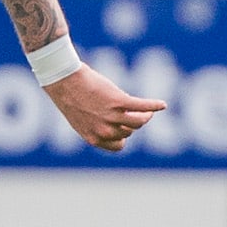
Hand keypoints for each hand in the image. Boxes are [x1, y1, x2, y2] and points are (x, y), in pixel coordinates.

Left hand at [46, 63, 166, 153]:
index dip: (123, 135)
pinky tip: (162, 105)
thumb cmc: (71, 97)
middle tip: (129, 111)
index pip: (119, 145)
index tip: (123, 127)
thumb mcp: (82, 119)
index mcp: (95, 139)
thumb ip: (97, 127)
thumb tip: (117, 128)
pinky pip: (143, 107)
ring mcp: (113, 116)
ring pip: (139, 121)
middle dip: (131, 122)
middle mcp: (105, 131)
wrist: (64, 80)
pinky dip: (154, 106)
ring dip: (145, 115)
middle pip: (130, 131)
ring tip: (146, 109)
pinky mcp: (120, 101)